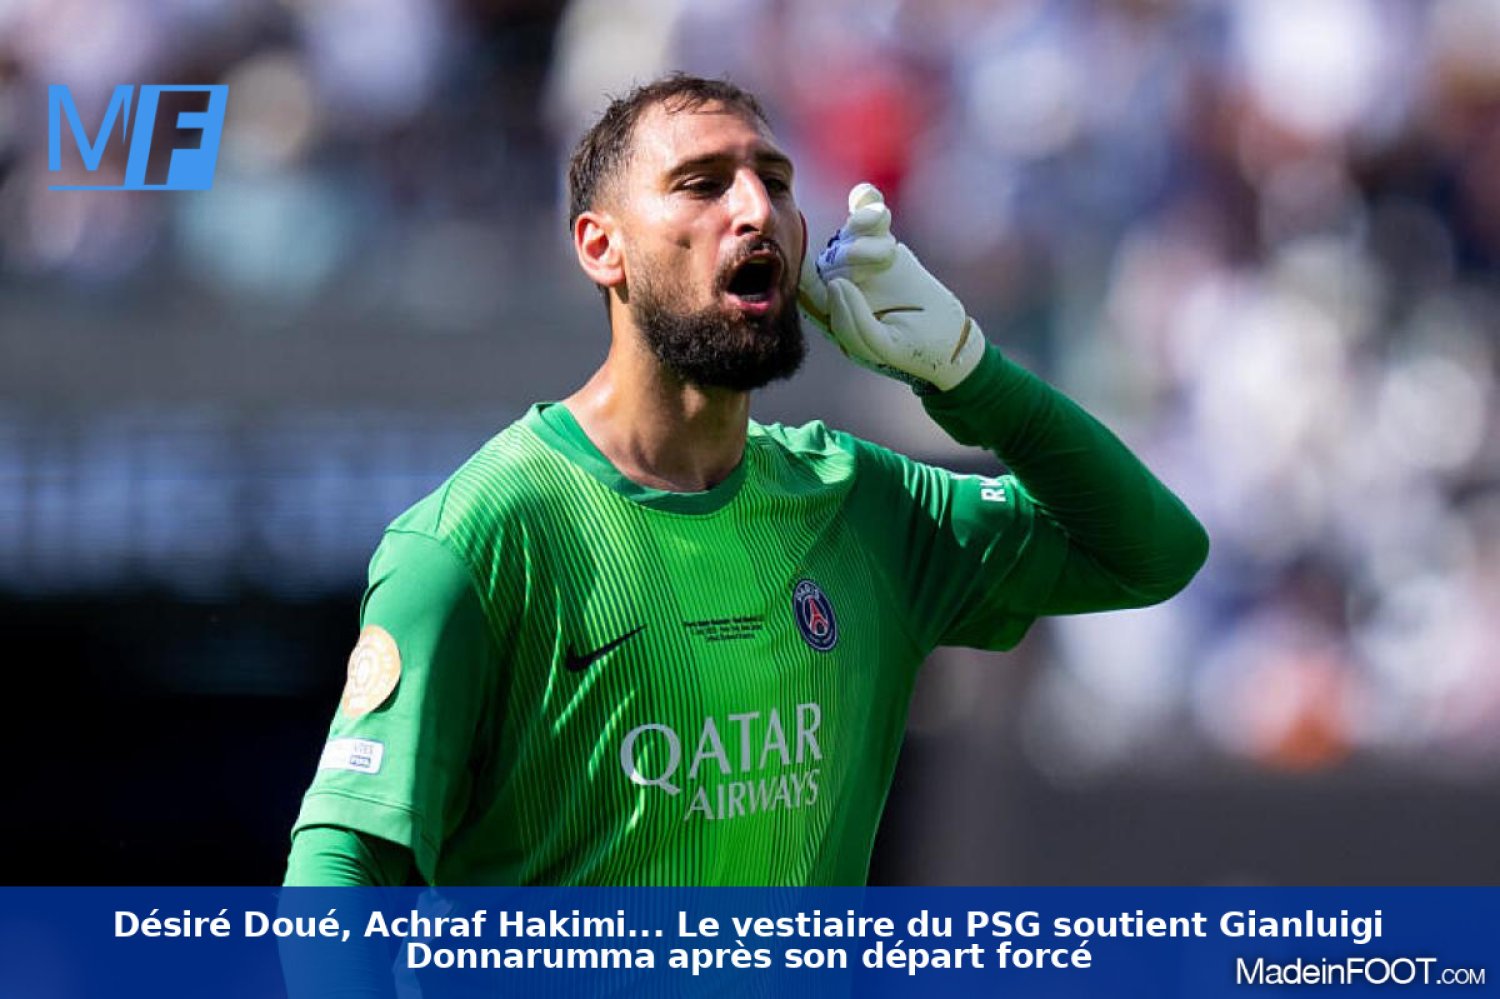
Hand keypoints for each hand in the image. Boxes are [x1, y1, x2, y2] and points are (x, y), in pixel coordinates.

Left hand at [798, 183, 984, 391]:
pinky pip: (867, 214)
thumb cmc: (911, 349)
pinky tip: (867, 196)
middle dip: (855, 255)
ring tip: (890, 247)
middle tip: (887, 259)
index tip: (837, 270)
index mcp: (831, 312)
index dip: (813, 272)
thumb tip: (835, 284)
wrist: (950, 337)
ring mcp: (861, 260)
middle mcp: (840, 282)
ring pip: (849, 235)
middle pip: (831, 259)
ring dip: (866, 230)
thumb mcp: (881, 347)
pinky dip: (865, 202)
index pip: (808, 289)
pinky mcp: (884, 243)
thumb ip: (853, 324)